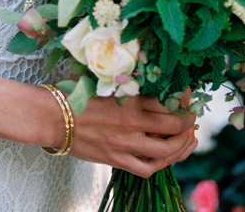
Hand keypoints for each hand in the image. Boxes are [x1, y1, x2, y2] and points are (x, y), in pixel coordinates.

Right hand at [64, 93, 197, 176]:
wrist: (54, 117)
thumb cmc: (79, 96)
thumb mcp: (108, 83)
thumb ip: (131, 84)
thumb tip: (151, 77)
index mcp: (132, 99)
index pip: (170, 100)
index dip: (185, 99)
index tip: (188, 96)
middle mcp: (133, 122)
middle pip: (175, 125)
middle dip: (188, 122)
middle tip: (190, 119)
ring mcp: (125, 144)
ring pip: (166, 150)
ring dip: (182, 146)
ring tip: (187, 139)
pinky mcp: (116, 160)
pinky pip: (146, 169)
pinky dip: (160, 165)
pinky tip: (165, 158)